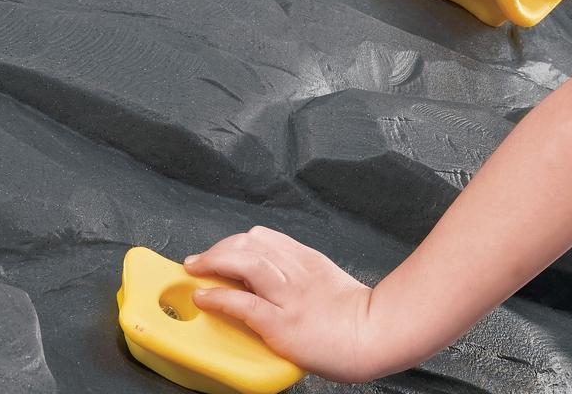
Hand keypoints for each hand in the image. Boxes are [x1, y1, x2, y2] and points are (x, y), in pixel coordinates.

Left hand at [184, 225, 379, 384]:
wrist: (376, 334)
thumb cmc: (356, 316)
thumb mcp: (328, 280)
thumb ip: (302, 273)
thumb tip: (273, 276)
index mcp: (307, 260)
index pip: (264, 238)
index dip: (235, 243)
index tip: (220, 252)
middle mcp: (296, 272)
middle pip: (250, 243)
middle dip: (219, 248)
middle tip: (199, 260)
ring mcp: (289, 297)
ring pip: (245, 263)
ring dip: (213, 262)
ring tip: (195, 270)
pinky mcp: (282, 323)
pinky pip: (244, 303)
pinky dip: (219, 296)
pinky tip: (204, 296)